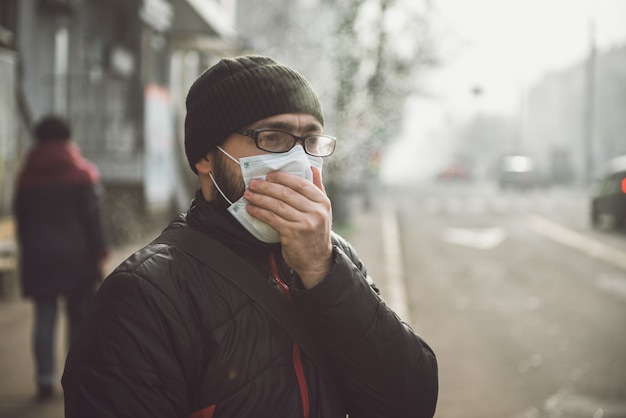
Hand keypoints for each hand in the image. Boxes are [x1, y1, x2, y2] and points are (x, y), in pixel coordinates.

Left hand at [244, 167, 332, 287]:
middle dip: (267, 187)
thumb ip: (318, 189)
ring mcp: (304, 223)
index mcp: (323, 202)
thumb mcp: (323, 211)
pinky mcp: (292, 234)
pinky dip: (259, 212)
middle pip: (286, 193)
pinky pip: (272, 218)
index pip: (301, 184)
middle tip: (254, 183)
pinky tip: (251, 209)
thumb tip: (313, 168)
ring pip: (277, 205)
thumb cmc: (315, 233)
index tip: (269, 175)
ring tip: (249, 194)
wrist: (316, 260)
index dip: (283, 178)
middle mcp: (316, 212)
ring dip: (260, 198)